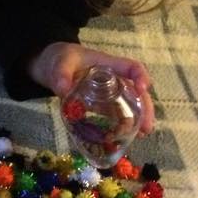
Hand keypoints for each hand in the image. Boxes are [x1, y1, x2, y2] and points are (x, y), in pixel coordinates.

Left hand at [28, 42, 154, 134]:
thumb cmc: (61, 59)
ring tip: (140, 136)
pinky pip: (117, 114)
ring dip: (137, 120)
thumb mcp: (60, 64)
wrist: (52, 66)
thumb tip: (63, 90)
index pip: (131, 67)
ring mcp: (109, 93)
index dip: (141, 76)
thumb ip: (61, 75)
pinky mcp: (101, 104)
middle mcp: (114, 79)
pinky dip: (122, 125)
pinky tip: (122, 138)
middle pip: (136, 91)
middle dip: (145, 108)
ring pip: (130, 105)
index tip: (142, 89)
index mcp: (108, 64)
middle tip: (146, 127)